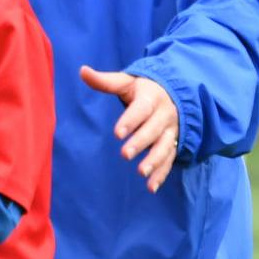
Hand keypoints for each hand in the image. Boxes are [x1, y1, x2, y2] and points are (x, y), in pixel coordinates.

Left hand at [80, 65, 179, 191]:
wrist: (175, 94)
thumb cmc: (143, 90)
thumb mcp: (127, 82)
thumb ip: (105, 81)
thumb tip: (82, 70)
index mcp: (151, 98)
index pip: (141, 109)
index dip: (130, 121)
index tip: (117, 133)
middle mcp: (164, 115)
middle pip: (153, 129)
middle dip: (141, 142)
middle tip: (125, 154)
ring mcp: (170, 131)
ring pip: (165, 146)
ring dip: (154, 160)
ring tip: (141, 172)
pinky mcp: (172, 144)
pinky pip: (169, 160)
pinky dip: (162, 174)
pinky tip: (151, 187)